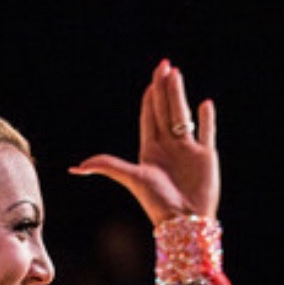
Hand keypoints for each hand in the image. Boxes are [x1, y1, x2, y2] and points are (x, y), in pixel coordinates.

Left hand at [70, 59, 219, 225]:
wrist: (184, 219)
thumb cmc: (156, 201)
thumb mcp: (131, 178)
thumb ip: (107, 166)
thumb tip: (75, 168)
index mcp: (150, 150)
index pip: (149, 117)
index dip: (150, 97)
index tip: (152, 79)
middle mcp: (168, 148)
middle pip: (165, 111)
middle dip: (164, 88)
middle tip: (164, 66)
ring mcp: (187, 151)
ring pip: (184, 115)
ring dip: (180, 95)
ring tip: (177, 75)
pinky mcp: (205, 156)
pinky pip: (207, 132)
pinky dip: (207, 119)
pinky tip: (205, 104)